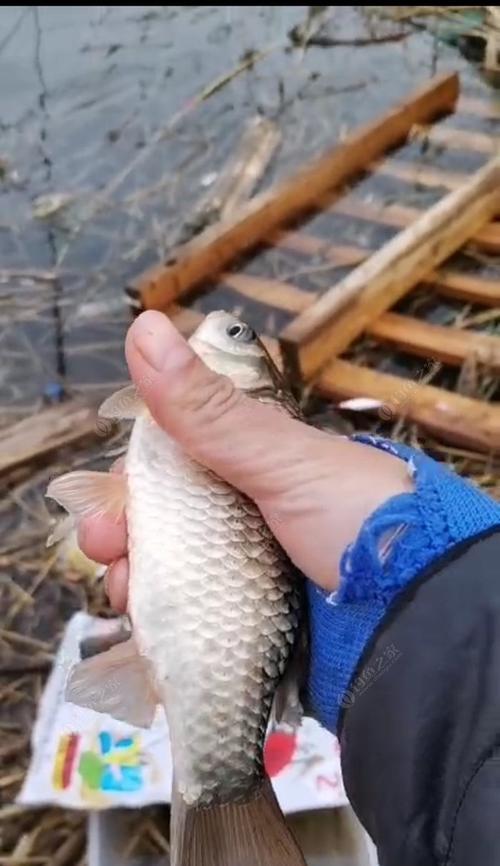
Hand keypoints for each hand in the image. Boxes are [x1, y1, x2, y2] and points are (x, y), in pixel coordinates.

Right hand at [78, 311, 411, 611]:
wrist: (415, 616)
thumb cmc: (359, 522)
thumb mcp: (280, 459)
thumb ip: (207, 408)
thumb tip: (147, 324)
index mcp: (256, 462)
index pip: (176, 455)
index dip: (135, 469)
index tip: (108, 489)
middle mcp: (247, 509)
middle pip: (162, 511)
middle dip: (120, 525)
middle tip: (103, 542)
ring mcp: (245, 564)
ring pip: (164, 561)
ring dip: (128, 571)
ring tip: (122, 588)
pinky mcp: (246, 615)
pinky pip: (183, 608)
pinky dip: (153, 609)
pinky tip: (140, 613)